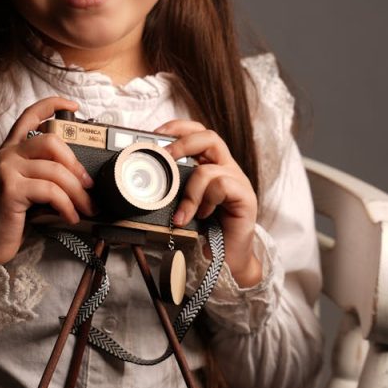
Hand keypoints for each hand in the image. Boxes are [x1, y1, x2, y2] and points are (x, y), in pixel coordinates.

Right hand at [0, 97, 96, 263]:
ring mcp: (6, 169)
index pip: (29, 116)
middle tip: (88, 185)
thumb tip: (82, 176)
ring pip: (55, 170)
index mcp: (12, 150)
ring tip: (86, 208)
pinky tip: (71, 216)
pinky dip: (67, 205)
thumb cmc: (11, 216)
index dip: (52, 105)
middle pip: (51, 142)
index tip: (73, 106)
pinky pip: (50, 190)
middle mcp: (7, 154)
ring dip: (78, 192)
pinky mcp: (10, 189)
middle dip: (76, 165)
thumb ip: (45, 173)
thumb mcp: (29, 187)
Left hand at [155, 120, 261, 287]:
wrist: (228, 259)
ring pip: (209, 168)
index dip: (177, 127)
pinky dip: (205, 201)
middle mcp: (226, 168)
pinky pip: (221, 186)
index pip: (198, 132)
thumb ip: (172, 188)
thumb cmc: (204, 229)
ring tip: (181, 214)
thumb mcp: (182, 203)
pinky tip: (202, 216)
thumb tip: (142, 180)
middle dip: (183, 143)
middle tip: (164, 156)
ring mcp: (238, 181)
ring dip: (189, 191)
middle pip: (209, 136)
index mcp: (211, 164)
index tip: (154, 134)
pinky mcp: (246, 197)